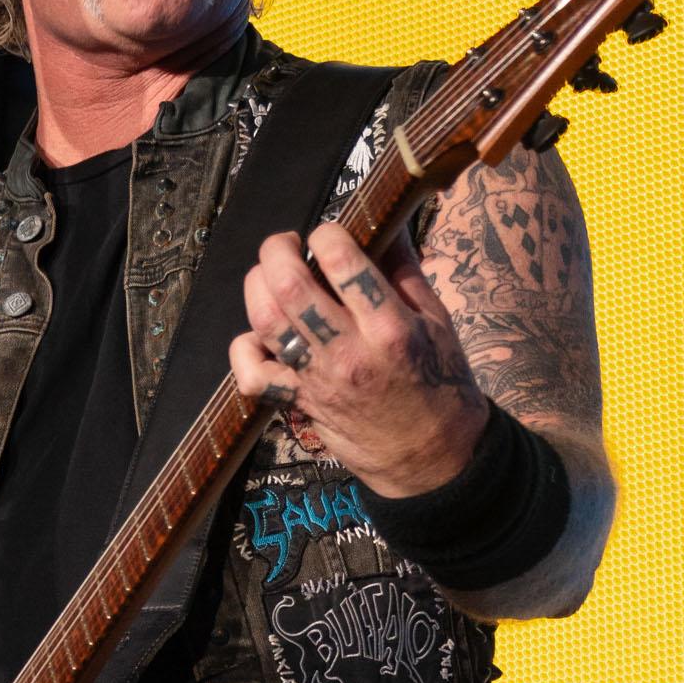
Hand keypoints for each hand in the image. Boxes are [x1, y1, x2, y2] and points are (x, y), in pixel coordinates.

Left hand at [230, 220, 488, 497]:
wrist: (430, 458)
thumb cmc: (439, 385)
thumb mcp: (437, 322)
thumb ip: (406, 270)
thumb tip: (384, 223)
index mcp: (389, 328)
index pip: (342, 263)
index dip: (326, 235)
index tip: (329, 234)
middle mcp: (348, 353)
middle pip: (290, 287)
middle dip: (278, 250)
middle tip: (288, 244)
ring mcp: (317, 380)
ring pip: (265, 321)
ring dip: (258, 286)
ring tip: (270, 275)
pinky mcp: (299, 402)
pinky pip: (251, 376)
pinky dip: (244, 348)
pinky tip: (260, 333)